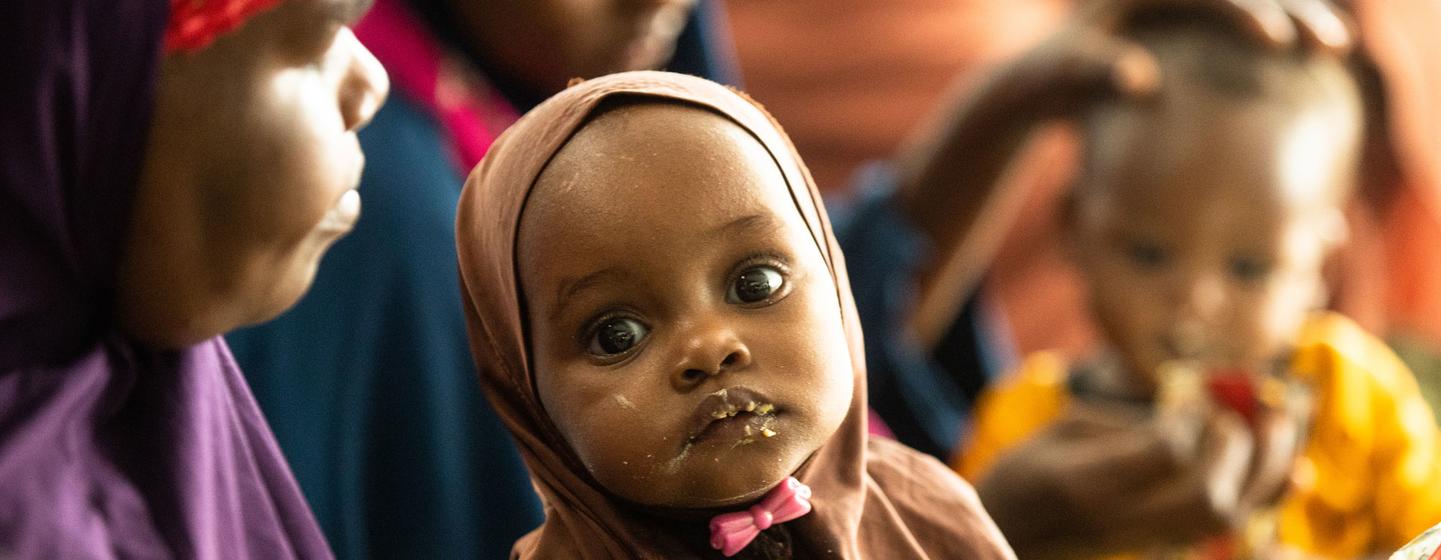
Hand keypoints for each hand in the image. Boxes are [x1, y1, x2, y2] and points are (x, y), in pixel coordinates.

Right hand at [974, 401, 1303, 557]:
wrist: (1007, 538)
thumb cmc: (1023, 477)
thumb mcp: (1059, 433)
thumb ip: (1127, 425)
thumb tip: (1198, 416)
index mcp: (1081, 486)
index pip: (1166, 455)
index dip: (1194, 422)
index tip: (1195, 402)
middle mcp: (1118, 522)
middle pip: (1208, 497)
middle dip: (1241, 449)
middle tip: (1247, 411)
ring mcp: (1143, 543)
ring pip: (1227, 518)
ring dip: (1266, 469)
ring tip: (1280, 423)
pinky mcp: (1163, 549)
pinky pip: (1230, 533)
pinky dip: (1268, 499)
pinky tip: (1293, 471)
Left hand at [1005, 0, 1354, 117]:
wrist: (1042, 79)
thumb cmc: (1048, 80)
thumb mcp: (1065, 74)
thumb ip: (1100, 70)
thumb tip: (1143, 82)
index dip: (1245, 12)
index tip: (1278, 45)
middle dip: (1292, 10)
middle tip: (1329, 46)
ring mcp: (1181, 1)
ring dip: (1298, 16)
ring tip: (1333, 48)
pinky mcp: (1190, 20)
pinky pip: (1246, 16)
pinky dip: (1282, 28)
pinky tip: (1318, 56)